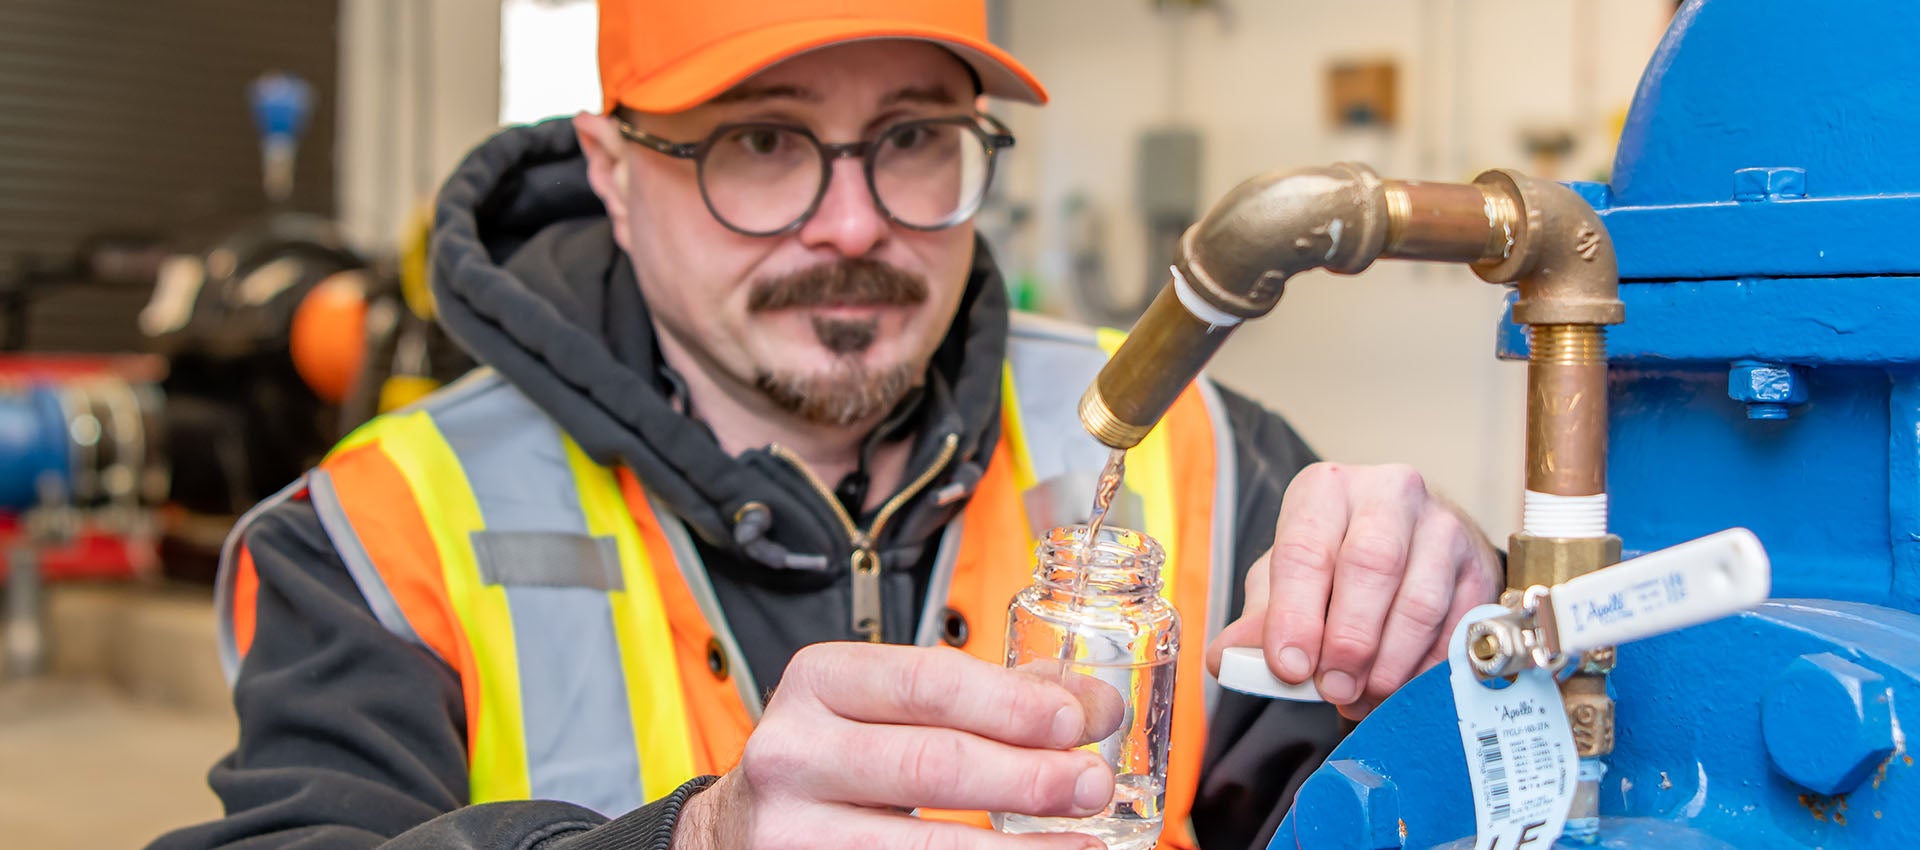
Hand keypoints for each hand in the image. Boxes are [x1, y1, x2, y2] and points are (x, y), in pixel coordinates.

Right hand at [673, 643, 1124, 849]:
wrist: (743, 830)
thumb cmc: (836, 759)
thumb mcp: (889, 708)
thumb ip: (990, 698)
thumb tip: (1095, 707)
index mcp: (819, 681)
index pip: (926, 683)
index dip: (1009, 703)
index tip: (1075, 722)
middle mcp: (792, 752)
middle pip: (930, 764)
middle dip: (1026, 777)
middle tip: (1092, 784)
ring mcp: (790, 831)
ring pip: (921, 847)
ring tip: (1082, 844)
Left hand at [1206, 462, 1501, 719]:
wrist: (1410, 548)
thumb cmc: (1336, 562)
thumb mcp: (1286, 579)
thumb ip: (1259, 619)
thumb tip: (1229, 658)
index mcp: (1327, 489)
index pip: (1306, 548)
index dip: (1295, 614)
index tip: (1288, 666)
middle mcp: (1390, 493)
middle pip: (1371, 566)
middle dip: (1348, 639)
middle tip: (1332, 688)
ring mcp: (1443, 526)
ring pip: (1420, 601)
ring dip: (1388, 663)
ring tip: (1360, 695)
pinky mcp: (1480, 566)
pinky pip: (1457, 627)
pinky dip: (1425, 670)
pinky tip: (1399, 689)